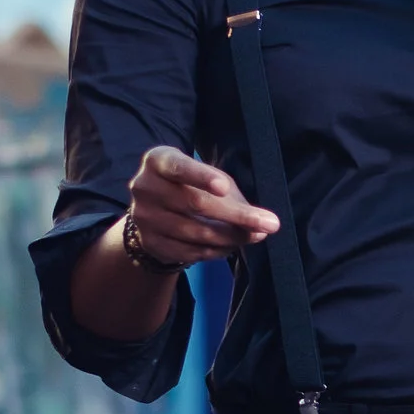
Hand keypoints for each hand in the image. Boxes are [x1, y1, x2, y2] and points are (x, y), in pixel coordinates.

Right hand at [125, 145, 277, 265]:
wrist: (155, 210)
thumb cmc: (190, 185)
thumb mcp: (205, 177)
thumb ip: (228, 192)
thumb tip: (261, 222)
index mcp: (158, 161)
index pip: (180, 168)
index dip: (201, 177)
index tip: (225, 187)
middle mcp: (145, 187)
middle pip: (196, 204)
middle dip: (237, 216)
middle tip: (269, 224)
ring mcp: (144, 218)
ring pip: (197, 232)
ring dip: (233, 238)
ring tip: (255, 235)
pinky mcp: (150, 243)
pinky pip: (191, 252)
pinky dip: (217, 251)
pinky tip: (231, 245)